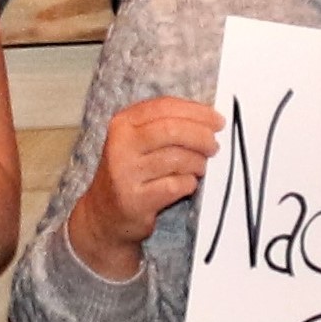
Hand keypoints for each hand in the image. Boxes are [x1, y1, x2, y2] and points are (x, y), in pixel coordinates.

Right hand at [67, 97, 222, 280]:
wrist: (103, 214)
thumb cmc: (129, 173)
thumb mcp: (136, 142)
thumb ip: (164, 125)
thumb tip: (207, 118)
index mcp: (122, 124)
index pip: (164, 106)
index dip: (196, 112)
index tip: (216, 120)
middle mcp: (120, 145)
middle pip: (172, 130)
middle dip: (201, 136)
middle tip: (213, 146)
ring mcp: (126, 173)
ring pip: (178, 158)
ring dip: (198, 163)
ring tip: (199, 167)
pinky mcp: (136, 199)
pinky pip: (176, 185)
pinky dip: (189, 183)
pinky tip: (187, 184)